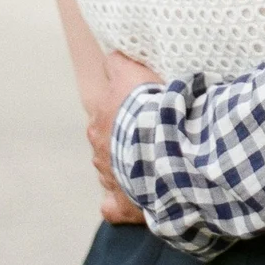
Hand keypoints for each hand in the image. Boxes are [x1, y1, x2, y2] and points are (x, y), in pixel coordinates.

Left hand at [86, 51, 163, 226]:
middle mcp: (99, 153)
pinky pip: (113, 208)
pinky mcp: (121, 206)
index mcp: (99, 123)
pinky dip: (120, 206)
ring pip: (112, 175)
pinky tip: (133, 202)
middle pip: (108, 147)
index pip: (105, 117)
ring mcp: (109, 180)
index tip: (139, 115)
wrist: (165, 147)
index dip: (122, 116)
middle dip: (123, 145)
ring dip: (127, 172)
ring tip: (152, 170)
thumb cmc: (149, 109)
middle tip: (149, 142)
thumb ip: (119, 64)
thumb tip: (112, 55)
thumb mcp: (132, 74)